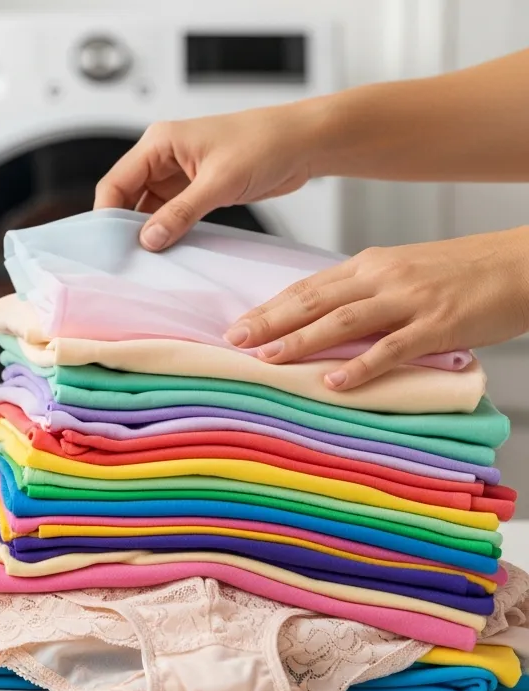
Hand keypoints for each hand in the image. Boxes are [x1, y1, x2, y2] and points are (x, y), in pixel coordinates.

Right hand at [94, 103, 326, 250]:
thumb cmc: (266, 142)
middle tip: (124, 259)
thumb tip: (149, 239)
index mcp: (159, 142)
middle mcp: (163, 157)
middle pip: (126, 197)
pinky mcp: (194, 190)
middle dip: (124, 227)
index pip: (116, 182)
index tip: (107, 246)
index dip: (106, 215)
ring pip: (146, 209)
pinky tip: (167, 251)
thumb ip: (181, 212)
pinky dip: (167, 232)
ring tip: (145, 260)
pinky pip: (169, 215)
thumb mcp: (220, 181)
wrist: (305, 143)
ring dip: (147, 233)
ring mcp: (178, 175)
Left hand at [226, 228, 528, 389]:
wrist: (521, 263)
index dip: (270, 307)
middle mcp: (383, 277)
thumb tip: (324, 320)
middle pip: (315, 300)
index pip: (308, 287)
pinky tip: (334, 381)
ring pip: (344, 321)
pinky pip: (392, 347)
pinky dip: (361, 366)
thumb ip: (365, 294)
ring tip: (270, 358)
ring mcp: (410, 300)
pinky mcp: (438, 325)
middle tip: (235, 341)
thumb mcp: (404, 272)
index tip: (238, 324)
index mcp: (370, 265)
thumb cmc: (464, 272)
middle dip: (271, 321)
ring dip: (303, 340)